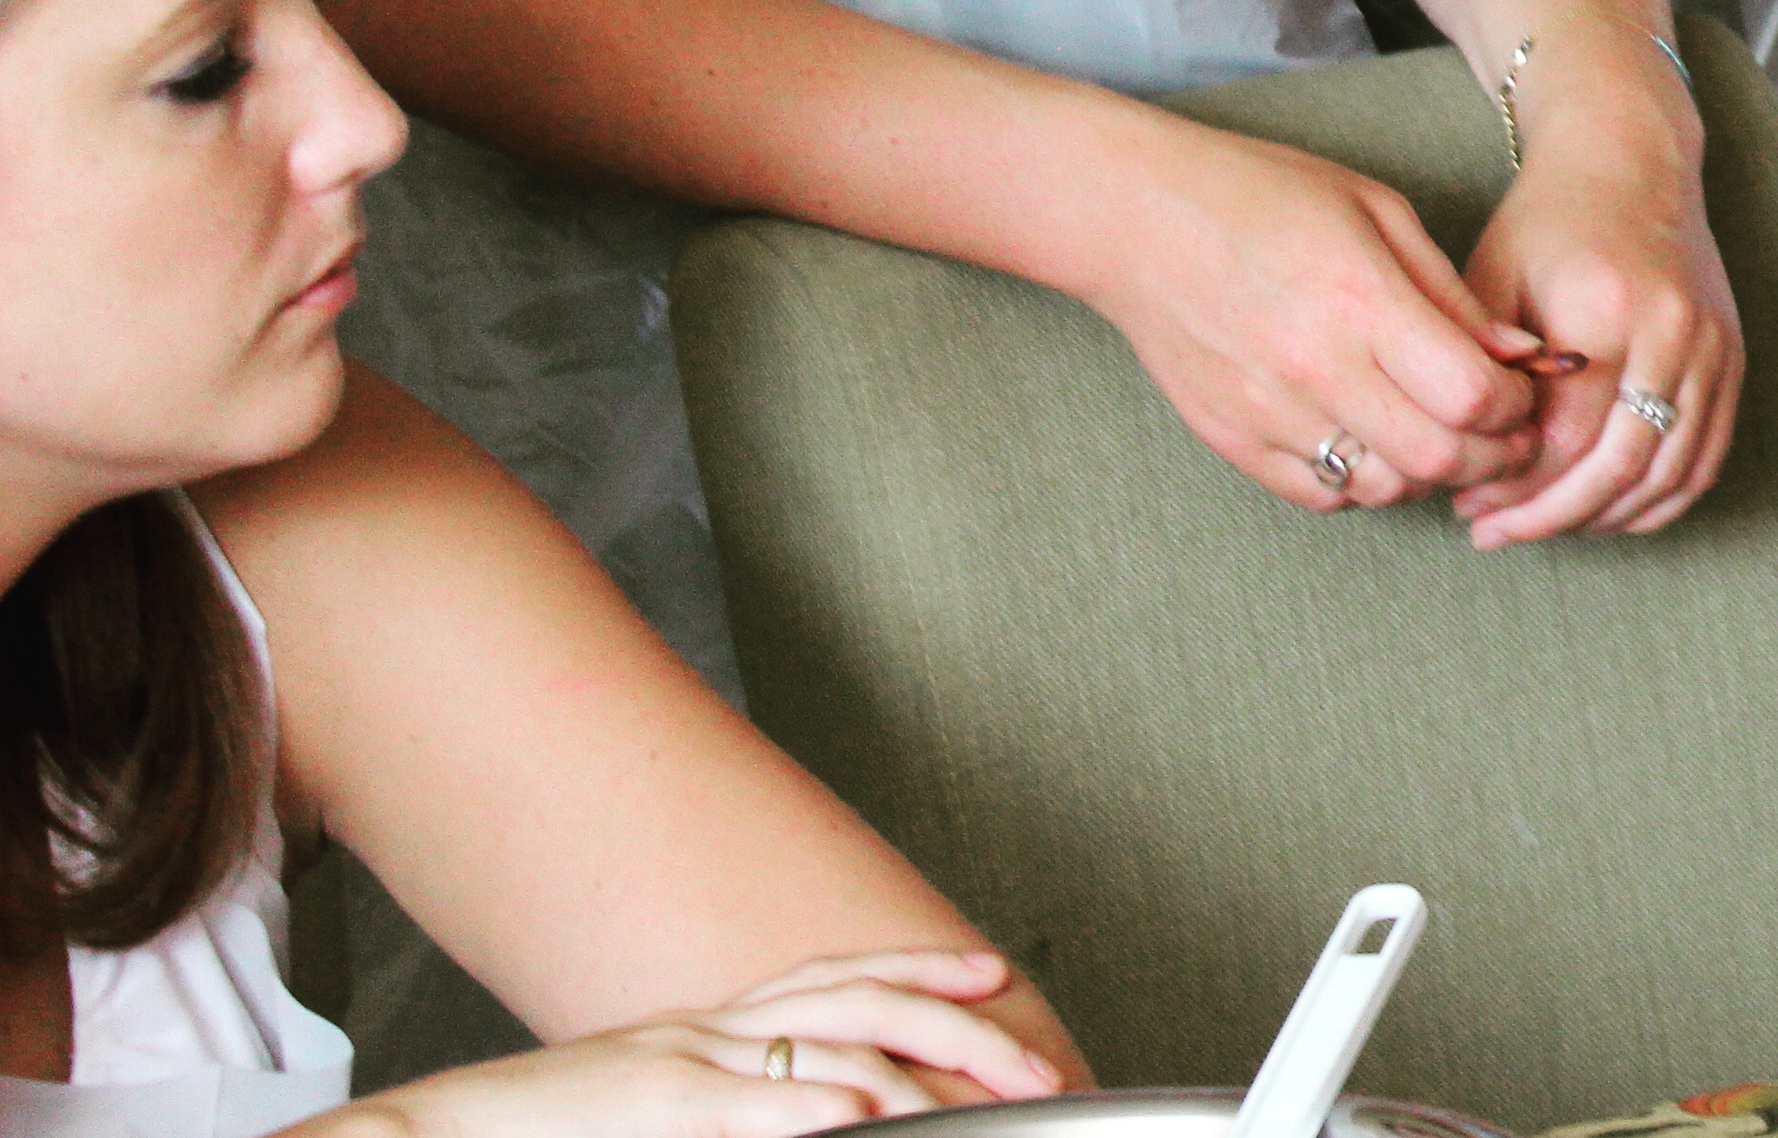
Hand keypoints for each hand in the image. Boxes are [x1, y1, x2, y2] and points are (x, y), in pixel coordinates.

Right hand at [319, 949, 1060, 1131]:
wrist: (433, 1131)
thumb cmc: (551, 1132)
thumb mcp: (660, 1109)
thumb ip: (733, 1104)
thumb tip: (822, 1112)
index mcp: (714, 1023)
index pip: (842, 977)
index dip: (924, 969)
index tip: (999, 977)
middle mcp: (708, 1025)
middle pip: (859, 997)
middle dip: (956, 1021)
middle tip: (1031, 1055)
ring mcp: (676, 1060)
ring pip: (820, 1037)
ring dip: (914, 1059)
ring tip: (984, 1085)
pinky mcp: (642, 1105)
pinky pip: (737, 1100)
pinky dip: (806, 1102)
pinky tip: (864, 1110)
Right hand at [1079, 111, 1546, 509]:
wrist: (1139, 218)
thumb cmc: (1265, 194)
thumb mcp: (1377, 211)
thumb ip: (1451, 292)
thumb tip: (1521, 355)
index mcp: (1361, 299)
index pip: (1471, 395)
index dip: (1517, 405)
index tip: (1524, 390)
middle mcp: (1315, 367)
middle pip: (1439, 458)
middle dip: (1493, 454)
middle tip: (1507, 432)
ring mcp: (1268, 413)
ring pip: (1384, 488)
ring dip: (1430, 473)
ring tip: (1439, 434)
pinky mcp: (1232, 441)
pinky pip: (1322, 496)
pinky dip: (1363, 482)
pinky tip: (1372, 440)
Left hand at [1458, 77, 1743, 546]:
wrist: (1632, 159)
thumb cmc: (1549, 219)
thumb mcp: (1494, 278)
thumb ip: (1489, 369)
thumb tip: (1482, 461)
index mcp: (1609, 308)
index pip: (1567, 438)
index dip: (1514, 487)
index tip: (1469, 503)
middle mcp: (1675, 332)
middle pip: (1621, 468)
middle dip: (1552, 517)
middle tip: (1494, 533)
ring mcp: (1715, 349)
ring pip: (1669, 477)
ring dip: (1603, 518)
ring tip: (1544, 526)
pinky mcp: (1733, 360)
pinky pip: (1704, 461)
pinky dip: (1657, 501)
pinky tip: (1603, 511)